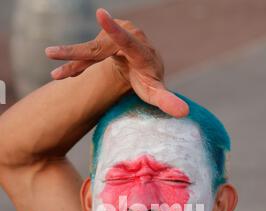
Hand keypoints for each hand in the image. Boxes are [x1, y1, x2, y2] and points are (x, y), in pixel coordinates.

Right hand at [45, 8, 188, 117]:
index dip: (115, 30)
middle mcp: (124, 39)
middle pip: (98, 48)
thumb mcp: (157, 93)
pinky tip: (60, 74)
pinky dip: (74, 64)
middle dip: (76, 55)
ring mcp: (111, 39)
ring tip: (56, 74)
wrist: (142, 64)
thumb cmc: (150, 80)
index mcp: (140, 51)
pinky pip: (86, 54)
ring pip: (89, 52)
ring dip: (72, 62)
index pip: (127, 41)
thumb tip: (184, 113)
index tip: (101, 14)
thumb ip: (168, 101)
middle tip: (53, 54)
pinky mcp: (101, 42)